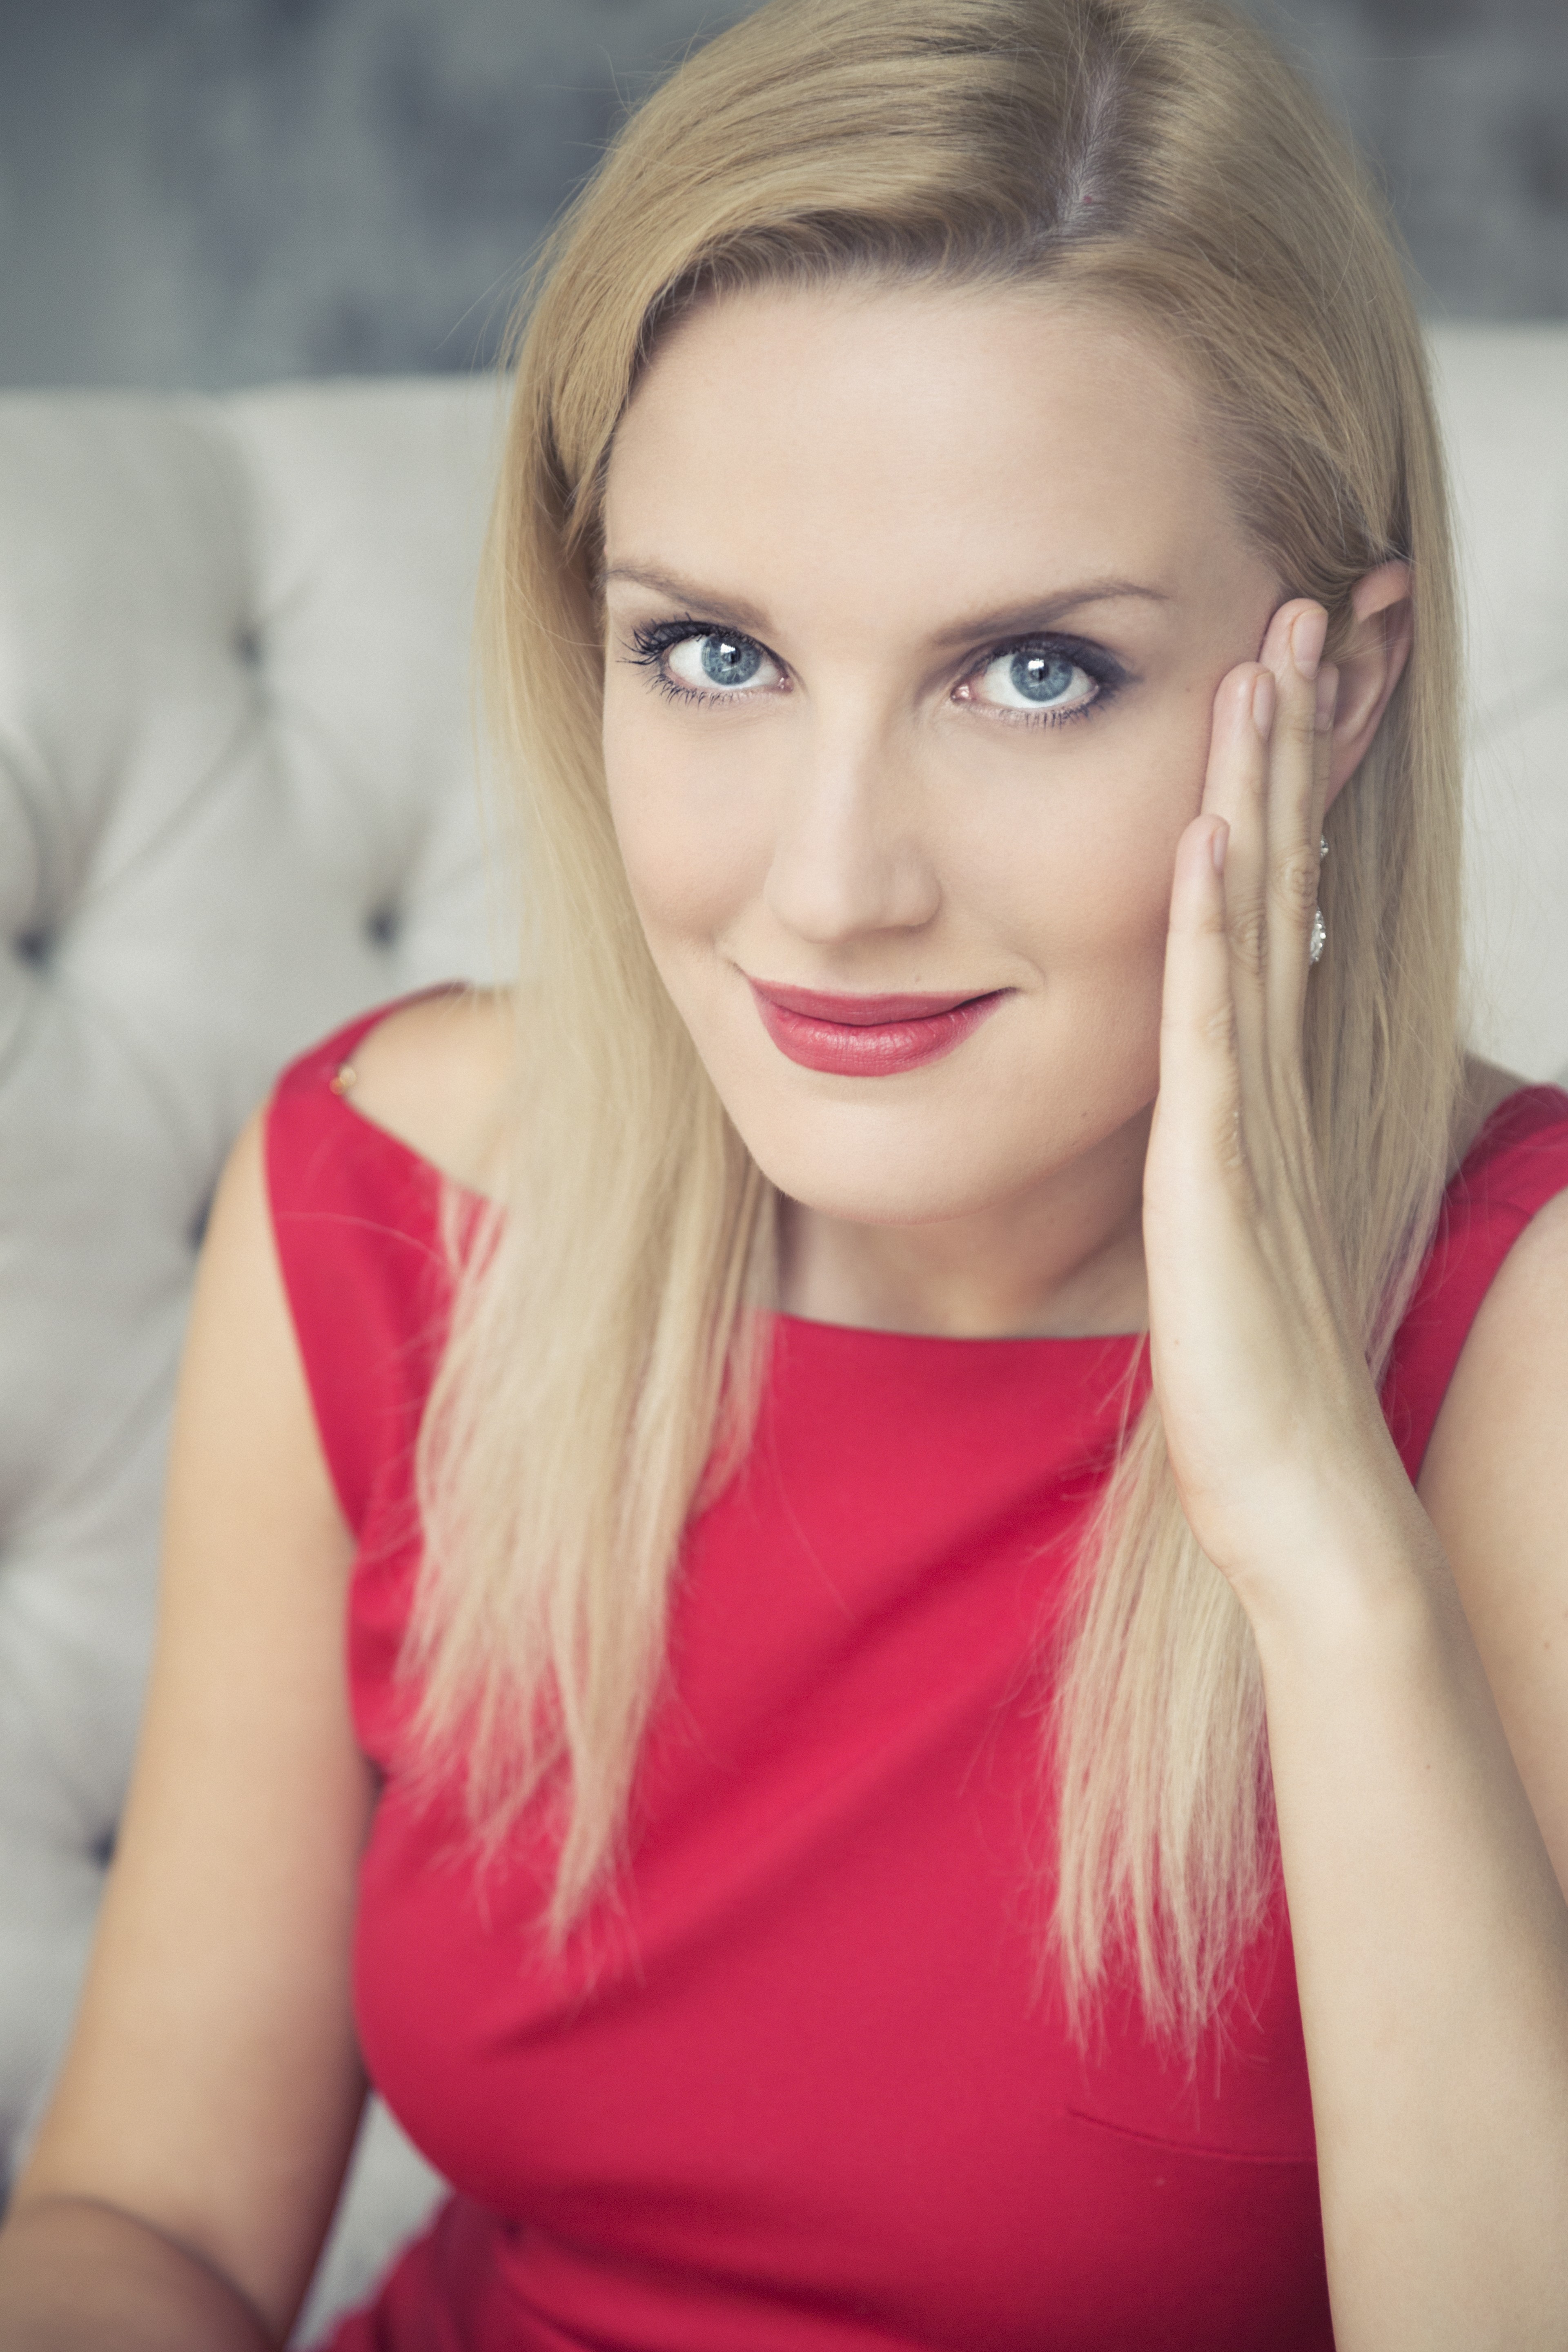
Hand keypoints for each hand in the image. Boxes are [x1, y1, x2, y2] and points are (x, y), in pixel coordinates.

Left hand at [1142, 602, 1406, 1616]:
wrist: (1301, 1504)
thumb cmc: (1254, 1395)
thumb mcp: (1220, 1250)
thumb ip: (1205, 1173)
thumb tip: (1184, 1127)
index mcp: (1253, 1101)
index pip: (1265, 915)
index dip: (1274, 795)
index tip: (1271, 683)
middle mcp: (1264, 1088)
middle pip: (1279, 885)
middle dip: (1287, 748)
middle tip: (1297, 610)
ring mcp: (1248, 1125)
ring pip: (1256, 926)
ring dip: (1257, 793)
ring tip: (1264, 664)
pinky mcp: (1218, 1176)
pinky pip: (1212, 1029)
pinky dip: (1212, 930)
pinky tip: (1207, 835)